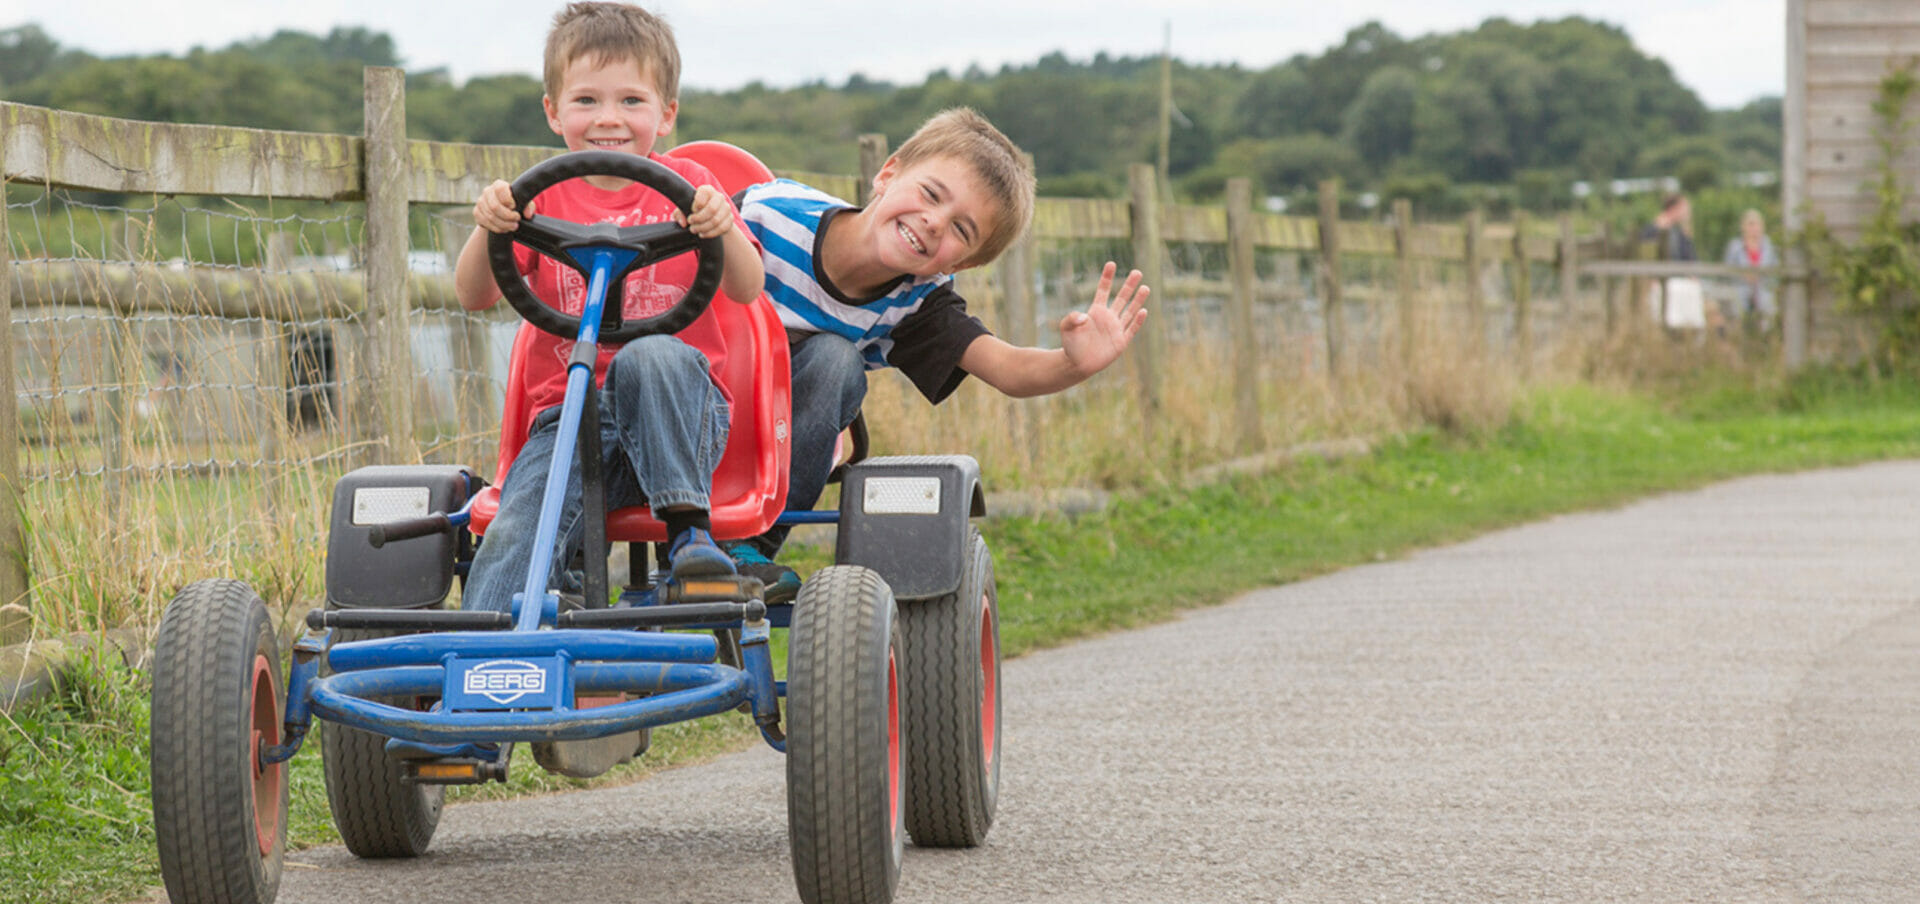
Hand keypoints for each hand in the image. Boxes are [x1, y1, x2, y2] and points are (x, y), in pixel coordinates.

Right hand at [473, 180, 529, 233]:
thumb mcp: (524, 203)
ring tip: (512, 227)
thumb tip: (528, 214)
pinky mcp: (476, 212)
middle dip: (507, 217)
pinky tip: (503, 229)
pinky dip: (495, 228)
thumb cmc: (515, 204)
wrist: (502, 211)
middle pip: (495, 206)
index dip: (508, 201)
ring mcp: (480, 201)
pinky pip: (485, 222)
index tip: (515, 208)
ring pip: (490, 216)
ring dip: (503, 225)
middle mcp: (487, 191)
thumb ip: (529, 206)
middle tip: (516, 223)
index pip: (500, 190)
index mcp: (499, 185)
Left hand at [675, 185, 733, 238]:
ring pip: (716, 220)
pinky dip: (711, 233)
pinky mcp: (730, 219)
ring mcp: (726, 207)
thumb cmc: (694, 210)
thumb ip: (679, 213)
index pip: (704, 194)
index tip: (691, 212)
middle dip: (699, 219)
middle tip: (691, 225)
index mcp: (707, 190)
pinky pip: (722, 228)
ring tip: (695, 230)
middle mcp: (718, 196)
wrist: (709, 217)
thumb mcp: (684, 209)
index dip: (696, 205)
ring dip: (704, 228)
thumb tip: (683, 222)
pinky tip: (703, 234)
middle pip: (711, 209)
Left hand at [1059, 262, 1148, 376]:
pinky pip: (1131, 329)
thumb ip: (1071, 319)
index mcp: (1096, 311)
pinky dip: (1137, 321)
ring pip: (1130, 311)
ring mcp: (1116, 329)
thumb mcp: (1066, 328)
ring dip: (1137, 300)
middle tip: (1137, 272)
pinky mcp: (1121, 341)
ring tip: (1145, 287)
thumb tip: (1085, 316)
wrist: (1077, 364)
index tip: (1111, 264)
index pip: (1103, 290)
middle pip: (1121, 298)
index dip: (1107, 278)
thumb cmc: (1071, 344)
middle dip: (1129, 285)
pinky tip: (1143, 311)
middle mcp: (1108, 317)